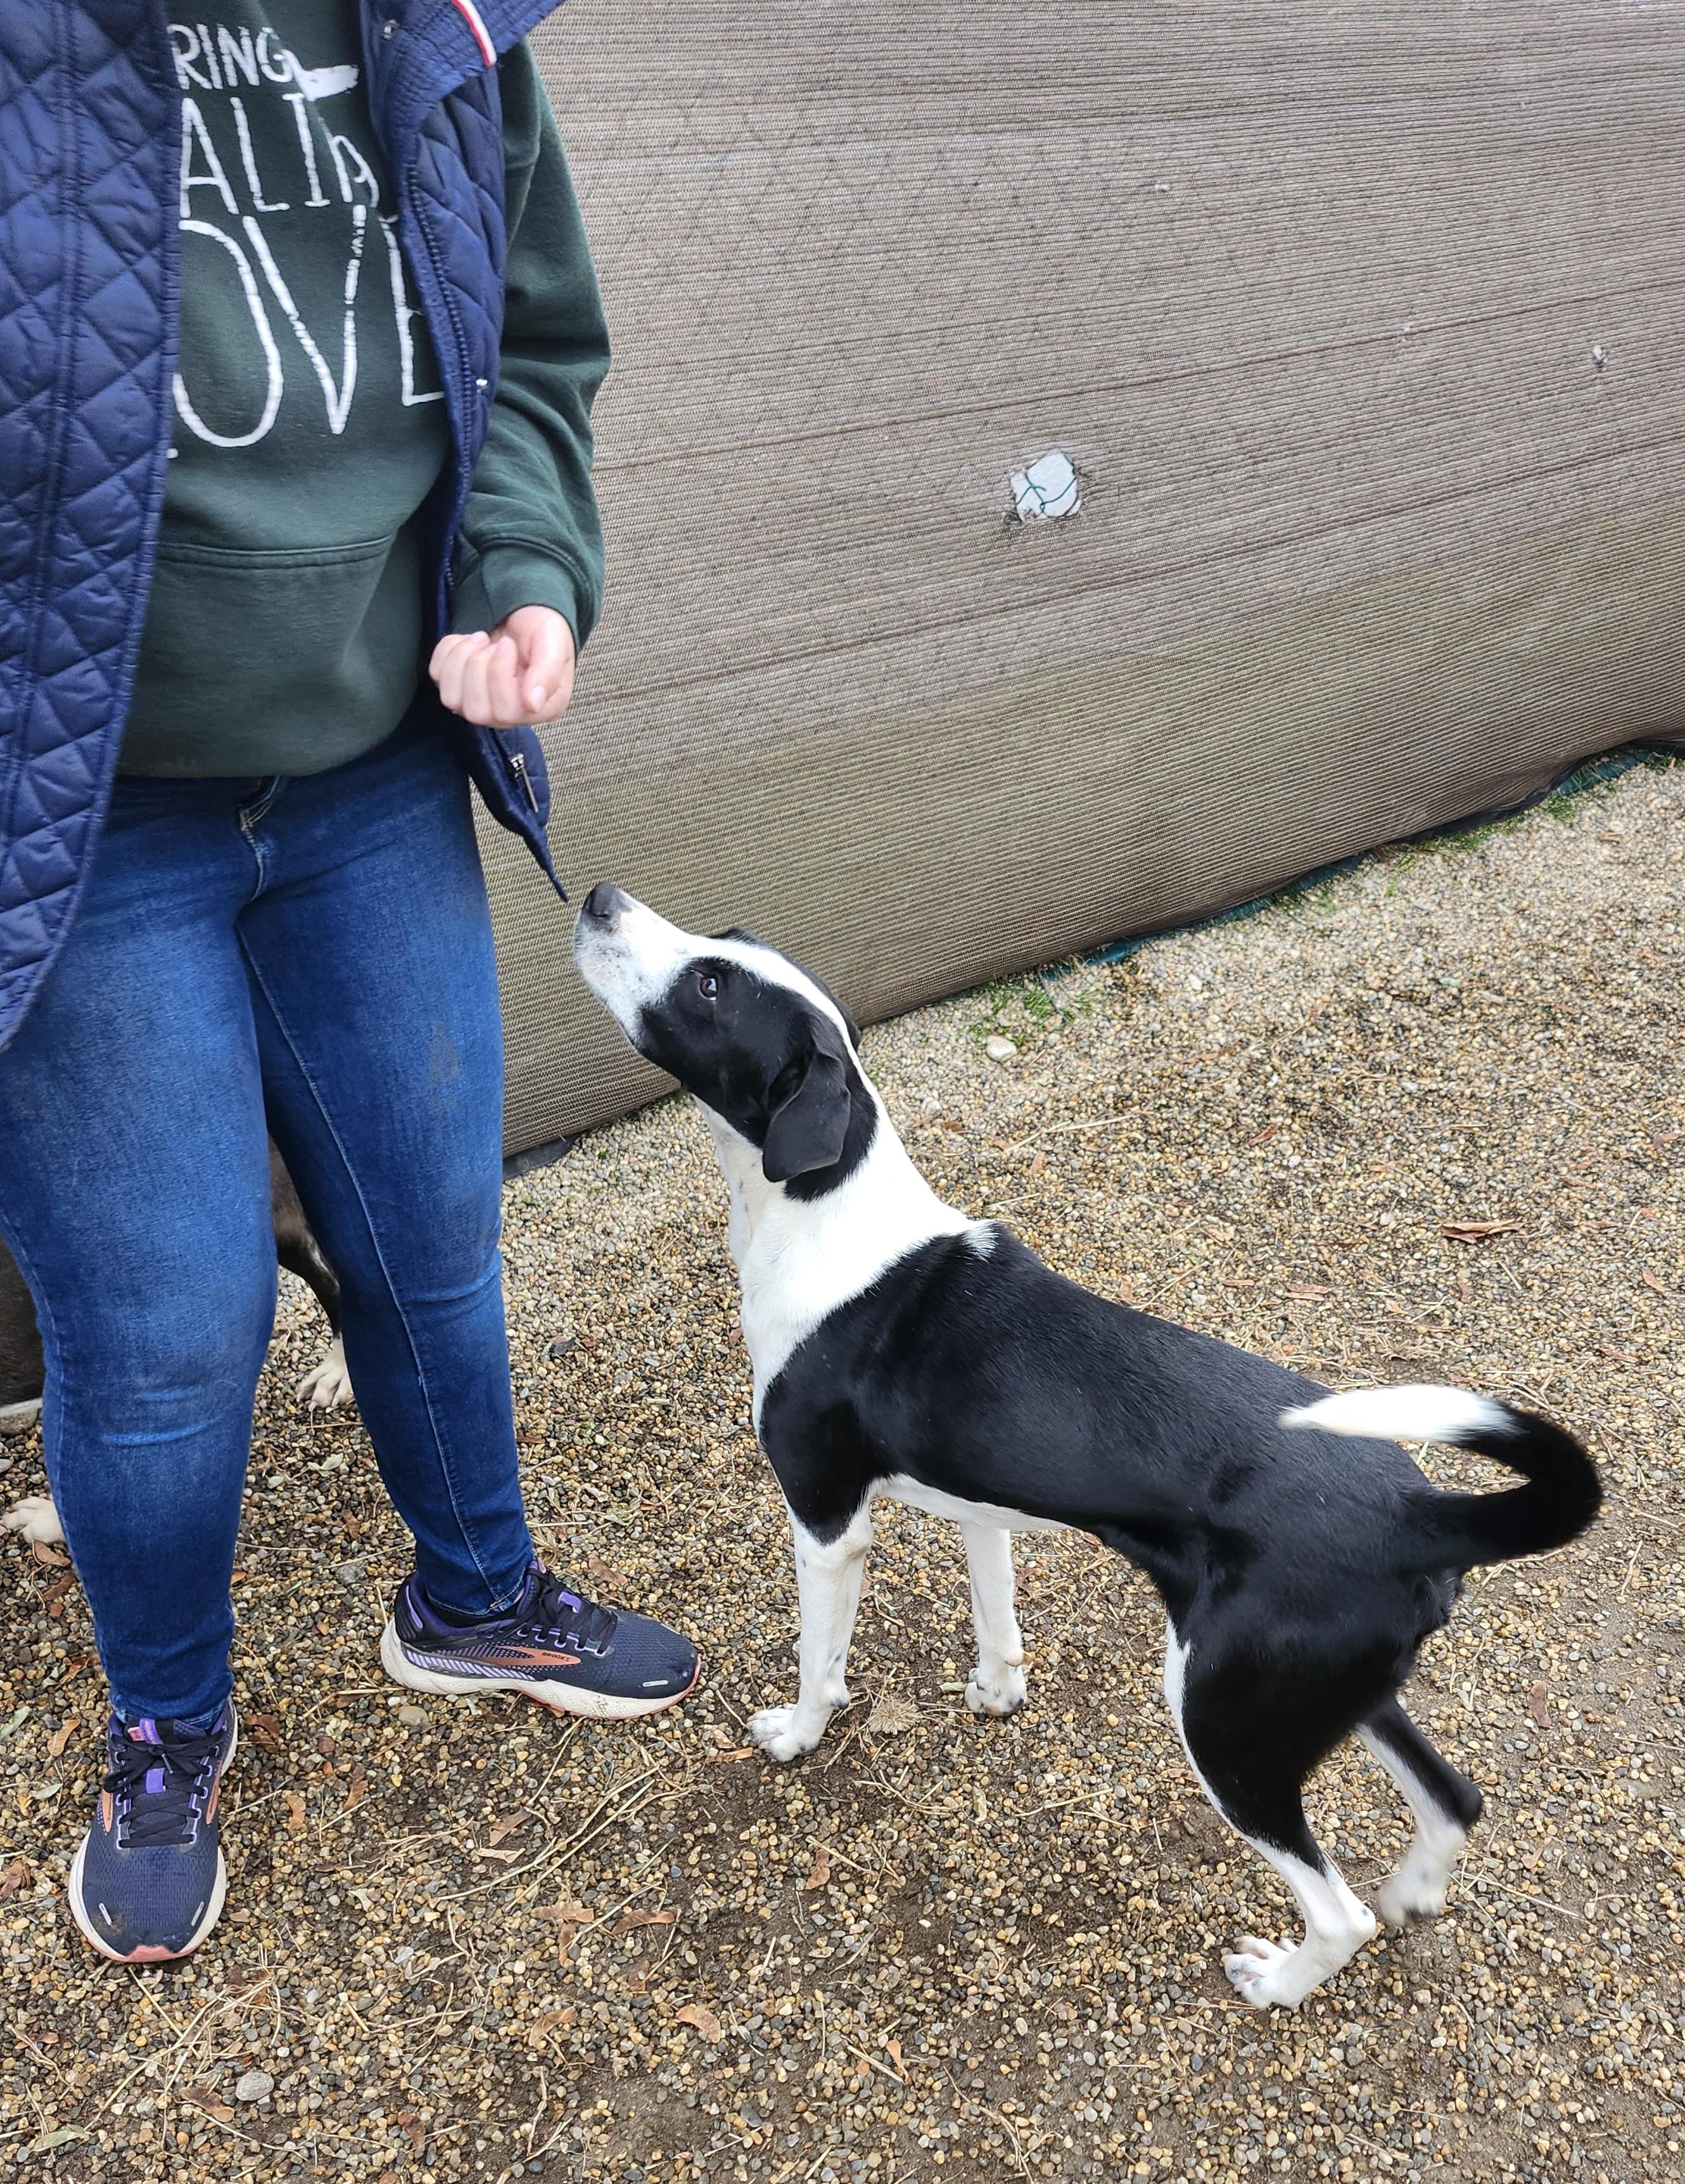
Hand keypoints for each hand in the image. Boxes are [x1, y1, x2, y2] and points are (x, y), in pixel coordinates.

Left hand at [430, 605, 575, 726]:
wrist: (523, 610)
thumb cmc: (542, 628)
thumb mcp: (554, 643)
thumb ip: (548, 673)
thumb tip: (533, 704)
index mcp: (540, 708)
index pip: (508, 712)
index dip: (500, 674)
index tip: (508, 645)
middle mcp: (509, 715)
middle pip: (476, 712)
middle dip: (479, 667)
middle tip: (493, 644)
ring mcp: (480, 703)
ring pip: (452, 698)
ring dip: (461, 659)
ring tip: (481, 640)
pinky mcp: (457, 687)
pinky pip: (437, 675)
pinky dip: (447, 651)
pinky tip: (468, 641)